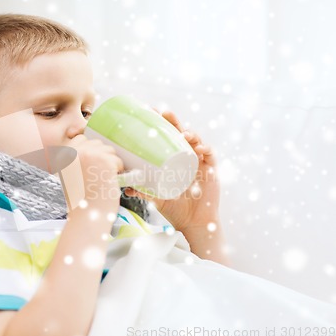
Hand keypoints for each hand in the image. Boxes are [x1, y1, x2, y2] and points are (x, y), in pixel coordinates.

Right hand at [68, 134, 123, 214]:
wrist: (87, 216)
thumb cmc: (80, 199)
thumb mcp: (69, 175)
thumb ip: (76, 158)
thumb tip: (90, 142)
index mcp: (64, 154)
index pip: (82, 139)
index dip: (90, 152)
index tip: (90, 167)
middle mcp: (77, 152)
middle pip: (98, 144)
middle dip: (102, 158)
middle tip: (98, 176)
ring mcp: (92, 155)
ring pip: (110, 151)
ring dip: (111, 164)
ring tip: (103, 180)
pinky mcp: (106, 162)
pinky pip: (118, 161)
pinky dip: (117, 172)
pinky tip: (109, 183)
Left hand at [124, 110, 219, 233]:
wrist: (193, 223)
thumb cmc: (174, 207)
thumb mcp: (155, 198)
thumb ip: (142, 192)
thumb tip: (124, 186)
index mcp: (172, 159)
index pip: (166, 137)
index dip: (161, 124)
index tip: (150, 112)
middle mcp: (185, 157)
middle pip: (181, 133)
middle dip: (174, 121)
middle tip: (164, 112)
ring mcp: (199, 161)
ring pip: (196, 141)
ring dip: (190, 134)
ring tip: (183, 134)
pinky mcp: (211, 170)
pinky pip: (210, 155)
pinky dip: (206, 149)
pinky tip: (199, 149)